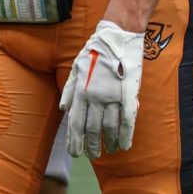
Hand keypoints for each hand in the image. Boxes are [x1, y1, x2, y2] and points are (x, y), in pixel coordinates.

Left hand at [59, 20, 143, 158]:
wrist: (117, 38)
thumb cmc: (94, 52)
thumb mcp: (75, 67)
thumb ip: (69, 90)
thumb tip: (64, 109)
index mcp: (81, 90)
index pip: (75, 122)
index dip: (74, 140)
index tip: (74, 153)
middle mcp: (95, 96)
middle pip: (92, 128)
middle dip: (91, 145)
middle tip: (92, 156)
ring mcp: (113, 96)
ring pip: (110, 127)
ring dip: (108, 142)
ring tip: (108, 150)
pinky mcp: (128, 95)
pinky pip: (127, 121)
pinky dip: (126, 135)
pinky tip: (124, 145)